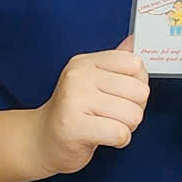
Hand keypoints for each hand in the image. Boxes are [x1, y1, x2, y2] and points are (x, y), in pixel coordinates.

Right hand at [32, 37, 148, 175]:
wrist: (42, 140)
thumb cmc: (73, 112)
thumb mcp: (92, 81)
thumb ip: (115, 63)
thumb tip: (135, 40)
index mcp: (85, 62)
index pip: (134, 63)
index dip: (137, 84)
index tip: (121, 94)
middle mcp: (78, 76)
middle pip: (139, 92)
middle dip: (134, 110)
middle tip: (112, 115)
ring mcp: (74, 100)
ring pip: (132, 115)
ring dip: (126, 127)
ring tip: (106, 126)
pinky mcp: (74, 126)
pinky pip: (120, 133)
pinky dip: (119, 141)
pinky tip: (103, 138)